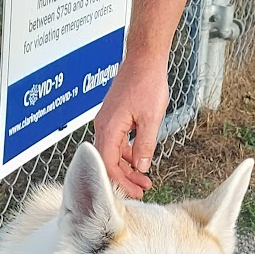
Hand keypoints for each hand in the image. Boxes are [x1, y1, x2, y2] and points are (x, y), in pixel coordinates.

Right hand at [93, 54, 168, 196]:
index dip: (120, 182)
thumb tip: (142, 167)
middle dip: (124, 178)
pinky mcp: (114, 118)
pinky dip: (127, 154)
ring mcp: (107, 122)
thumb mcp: (151, 119)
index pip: (107, 165)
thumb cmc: (147, 83)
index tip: (135, 192)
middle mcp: (103, 126)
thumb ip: (144, 145)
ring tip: (144, 179)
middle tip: (142, 190)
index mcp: (108, 128)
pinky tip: (140, 159)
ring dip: (127, 167)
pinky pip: (116, 142)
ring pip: (112, 153)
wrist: (144, 60)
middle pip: (107, 162)